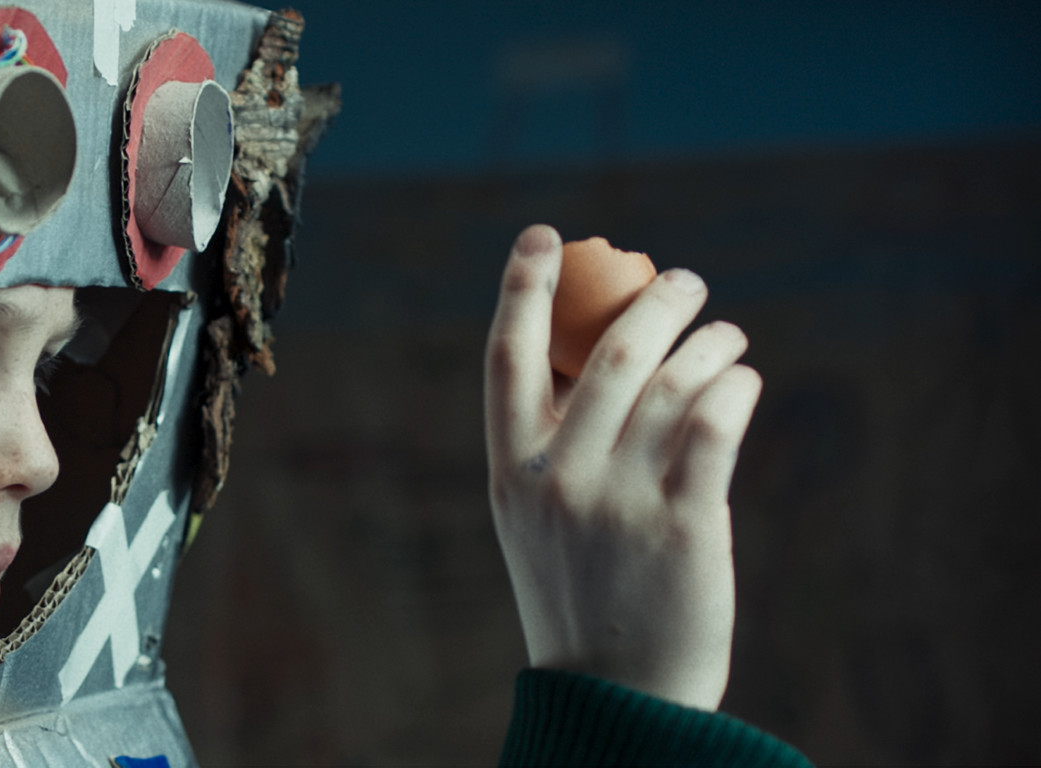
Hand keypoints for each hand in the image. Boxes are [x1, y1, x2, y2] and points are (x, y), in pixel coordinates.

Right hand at [483, 224, 761, 710]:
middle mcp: (558, 476)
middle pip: (607, 350)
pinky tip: (743, 380)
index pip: (506, 357)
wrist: (616, 693)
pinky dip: (735, 387)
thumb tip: (608, 352)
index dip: (521, 287)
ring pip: (670, 381)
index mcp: (510, 469)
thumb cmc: (581, 591)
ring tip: (727, 338)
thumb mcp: (538, 517)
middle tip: (684, 281)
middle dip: (654, 300)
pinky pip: (715, 423)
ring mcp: (619, 499)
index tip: (544, 235)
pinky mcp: (684, 522)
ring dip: (709, 343)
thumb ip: (555, 442)